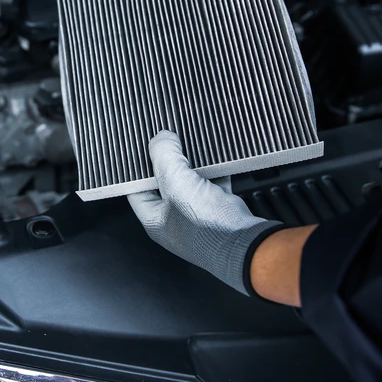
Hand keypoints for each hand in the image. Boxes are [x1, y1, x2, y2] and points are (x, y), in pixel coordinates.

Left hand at [128, 131, 281, 294]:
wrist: (245, 244)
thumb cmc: (204, 224)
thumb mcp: (176, 183)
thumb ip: (165, 157)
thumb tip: (161, 137)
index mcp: (154, 219)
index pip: (137, 190)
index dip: (138, 169)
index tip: (142, 148)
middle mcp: (173, 219)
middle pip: (164, 183)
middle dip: (168, 162)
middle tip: (169, 139)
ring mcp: (197, 215)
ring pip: (190, 182)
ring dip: (191, 164)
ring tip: (189, 141)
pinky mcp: (219, 209)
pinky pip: (213, 184)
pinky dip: (214, 170)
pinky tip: (215, 155)